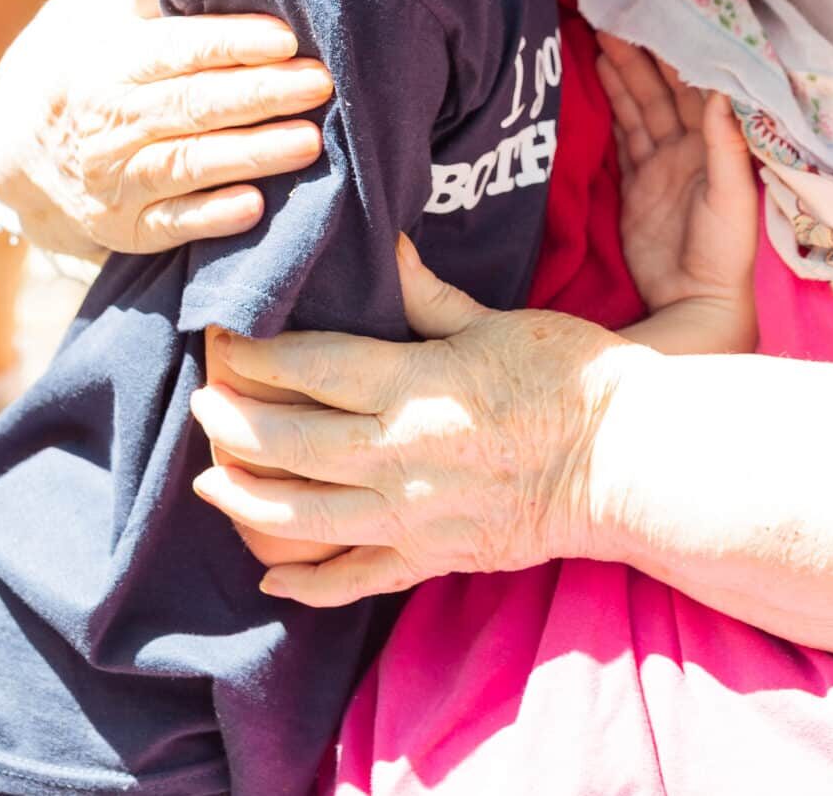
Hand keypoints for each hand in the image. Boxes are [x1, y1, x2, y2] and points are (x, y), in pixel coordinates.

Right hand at [0, 0, 331, 257]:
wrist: (22, 157)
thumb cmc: (99, 76)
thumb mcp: (108, 30)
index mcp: (110, 64)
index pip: (176, 49)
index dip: (232, 43)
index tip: (287, 37)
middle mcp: (109, 122)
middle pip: (191, 105)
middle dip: (259, 94)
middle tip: (320, 83)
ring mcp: (116, 179)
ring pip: (188, 164)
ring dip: (250, 155)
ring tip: (308, 141)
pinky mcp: (127, 228)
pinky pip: (171, 224)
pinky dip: (212, 218)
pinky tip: (256, 206)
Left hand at [188, 234, 630, 606]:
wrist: (630, 463)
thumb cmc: (574, 379)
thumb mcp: (498, 320)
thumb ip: (429, 296)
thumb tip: (384, 250)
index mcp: (416, 384)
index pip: (311, 367)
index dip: (257, 352)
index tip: (224, 337)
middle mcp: (400, 454)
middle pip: (288, 443)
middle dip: (231, 422)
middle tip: (201, 401)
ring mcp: (413, 515)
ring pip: (302, 516)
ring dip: (246, 497)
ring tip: (211, 477)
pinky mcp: (433, 557)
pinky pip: (354, 580)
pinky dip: (306, 582)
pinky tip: (271, 572)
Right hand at [596, 34, 757, 350]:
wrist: (696, 302)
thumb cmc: (725, 252)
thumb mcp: (731, 199)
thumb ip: (725, 146)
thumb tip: (717, 91)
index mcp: (717, 146)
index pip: (695, 88)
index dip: (676, 55)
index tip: (659, 19)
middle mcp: (691, 148)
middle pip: (663, 91)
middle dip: (642, 55)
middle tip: (618, 17)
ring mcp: (663, 165)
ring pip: (641, 107)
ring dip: (624, 74)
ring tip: (604, 36)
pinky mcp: (639, 184)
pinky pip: (625, 136)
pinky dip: (614, 106)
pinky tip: (601, 76)